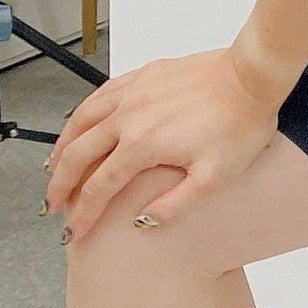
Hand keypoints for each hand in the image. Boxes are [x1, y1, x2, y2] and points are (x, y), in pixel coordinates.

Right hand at [44, 46, 279, 237]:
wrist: (254, 75)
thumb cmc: (241, 122)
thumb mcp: (215, 177)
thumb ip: (176, 205)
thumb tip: (143, 221)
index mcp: (142, 145)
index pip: (99, 187)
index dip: (83, 213)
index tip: (74, 231)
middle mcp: (128, 117)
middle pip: (78, 154)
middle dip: (60, 185)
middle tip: (52, 205)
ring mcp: (133, 92)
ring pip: (81, 120)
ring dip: (63, 147)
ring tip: (54, 167)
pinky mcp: (144, 75)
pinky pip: (100, 95)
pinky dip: (82, 113)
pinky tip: (80, 122)